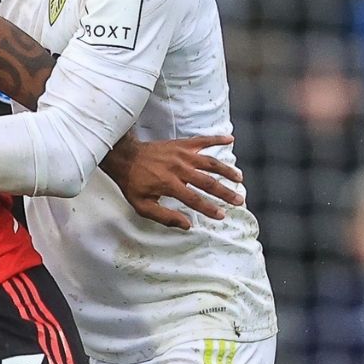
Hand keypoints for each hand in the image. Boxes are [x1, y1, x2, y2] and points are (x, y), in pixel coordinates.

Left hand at [106, 134, 243, 229]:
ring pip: (210, 162)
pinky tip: (230, 139)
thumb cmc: (132, 182)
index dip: (210, 208)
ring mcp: (181, 155)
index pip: (195, 199)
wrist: (124, 156)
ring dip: (226, 170)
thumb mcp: (142, 206)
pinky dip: (216, 139)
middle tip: (239, 200)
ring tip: (239, 178)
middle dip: (225, 192)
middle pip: (208, 182)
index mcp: (169, 184)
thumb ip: (164, 217)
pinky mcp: (180, 144)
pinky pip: (202, 140)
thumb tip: (186, 225)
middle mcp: (178, 169)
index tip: (222, 215)